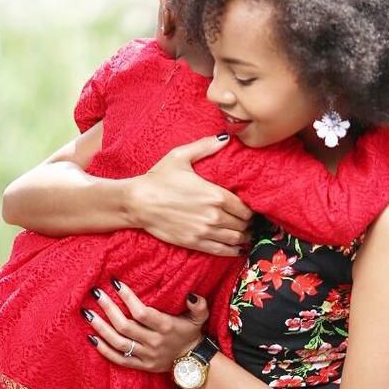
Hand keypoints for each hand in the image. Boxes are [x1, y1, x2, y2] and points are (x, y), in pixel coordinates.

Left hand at [83, 280, 210, 371]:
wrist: (191, 360)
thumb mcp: (200, 318)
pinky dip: (103, 350)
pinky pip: (118, 360)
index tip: (115, 283)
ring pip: (118, 342)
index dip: (127, 298)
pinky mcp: (140, 365)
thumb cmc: (191, 333)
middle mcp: (154, 342)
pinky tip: (91, 337)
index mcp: (166, 327)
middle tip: (96, 293)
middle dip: (108, 308)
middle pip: (125, 326)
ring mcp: (145, 356)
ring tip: (87, 313)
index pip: (142, 312)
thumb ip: (199, 305)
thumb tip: (192, 295)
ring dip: (100, 328)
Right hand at [129, 135, 252, 255]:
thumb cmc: (158, 178)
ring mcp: (204, 231)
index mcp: (215, 194)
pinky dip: (233, 251)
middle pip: (242, 223)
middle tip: (247, 221)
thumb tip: (225, 138)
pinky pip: (221, 251)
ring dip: (243, 236)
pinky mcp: (194, 242)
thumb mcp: (180, 156)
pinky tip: (237, 248)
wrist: (138, 202)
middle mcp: (213, 215)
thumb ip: (205, 147)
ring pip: (235, 238)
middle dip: (247, 222)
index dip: (250, 209)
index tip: (248, 208)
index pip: (245, 207)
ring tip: (244, 234)